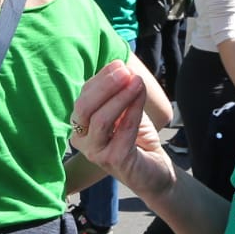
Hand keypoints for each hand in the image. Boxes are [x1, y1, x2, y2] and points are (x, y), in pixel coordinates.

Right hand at [69, 61, 175, 200]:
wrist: (154, 170)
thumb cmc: (136, 139)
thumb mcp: (125, 110)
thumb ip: (119, 92)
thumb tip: (123, 67)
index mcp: (80, 125)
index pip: (84, 97)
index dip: (101, 78)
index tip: (120, 63)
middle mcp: (81, 140)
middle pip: (84, 108)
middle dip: (104, 86)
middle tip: (124, 71)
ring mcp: (95, 152)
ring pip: (100, 120)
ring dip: (120, 97)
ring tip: (137, 81)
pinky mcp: (113, 161)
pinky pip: (122, 131)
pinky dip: (132, 110)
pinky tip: (141, 95)